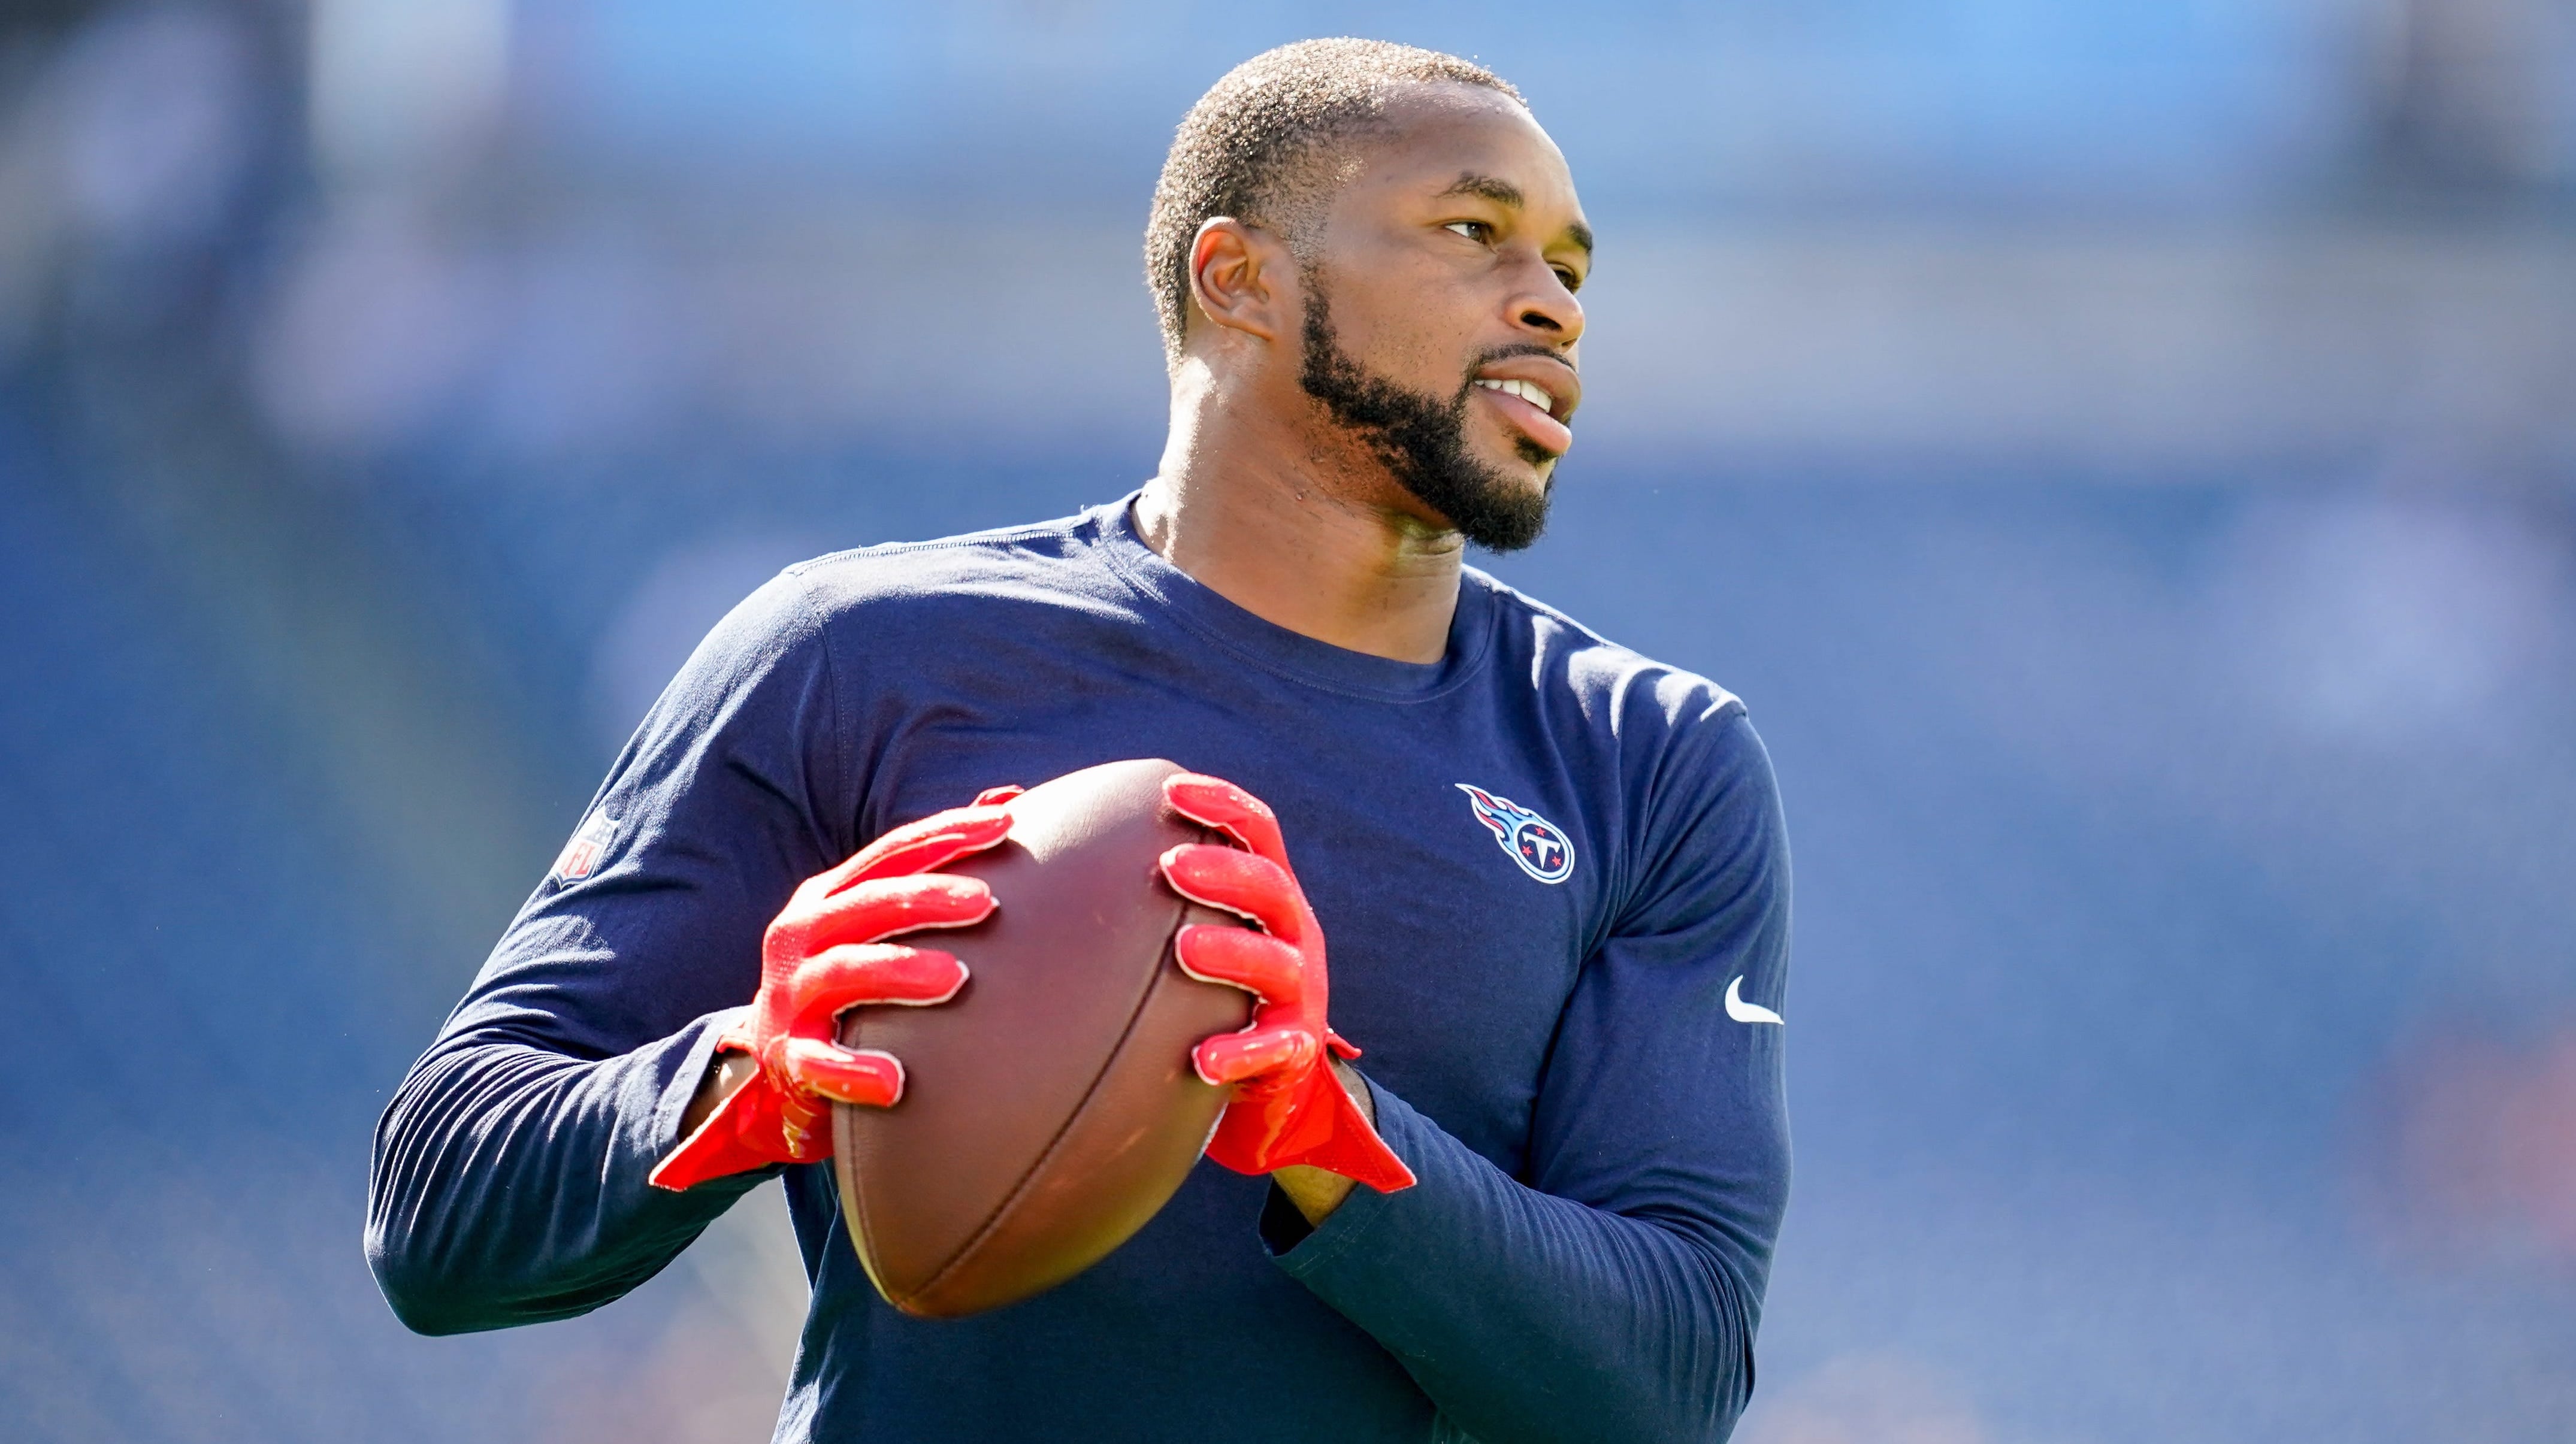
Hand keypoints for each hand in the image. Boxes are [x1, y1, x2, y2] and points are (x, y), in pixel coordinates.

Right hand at [649, 787, 1021, 1190]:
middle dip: (925, 898)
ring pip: (841, 973)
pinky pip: (818, 1064)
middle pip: (865, 905)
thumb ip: (935, 863)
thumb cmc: (853, 973)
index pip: (891, 853)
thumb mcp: (879, 913)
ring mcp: (792, 996)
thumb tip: (1010, 799)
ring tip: (956, 977)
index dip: (946, 834)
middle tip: (986, 903)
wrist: (780, 1055)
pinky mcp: (788, 1056)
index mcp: (829, 895)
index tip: (1008, 824)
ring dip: (897, 971)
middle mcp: (803, 936)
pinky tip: (895, 1081)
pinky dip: (854, 1071)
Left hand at [1157, 773, 1414, 1193]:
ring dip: (1235, 952)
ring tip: (1185, 949)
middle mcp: (1292, 933)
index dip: (1222, 805)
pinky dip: (1243, 1051)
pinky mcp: (1297, 1050)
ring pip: (1278, 963)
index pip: (1257, 831)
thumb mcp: (1177, 927)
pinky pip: (1275, 1049)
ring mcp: (1300, 991)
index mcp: (1266, 893)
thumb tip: (1005, 804)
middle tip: (1171, 869)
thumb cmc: (1199, 988)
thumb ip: (1115, 875)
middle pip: (1272, 887)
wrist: (1265, 1081)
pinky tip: (1203, 1059)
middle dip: (1226, 873)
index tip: (1171, 789)